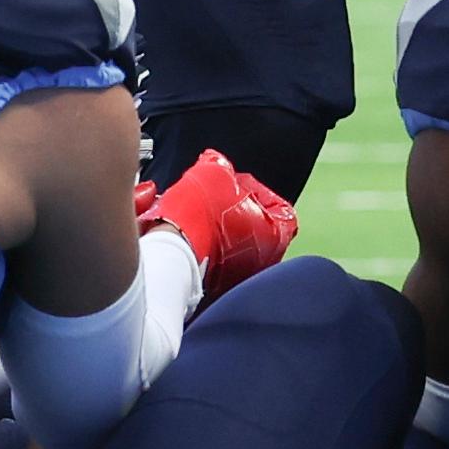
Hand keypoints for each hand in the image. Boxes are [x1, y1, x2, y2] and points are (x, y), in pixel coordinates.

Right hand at [134, 149, 299, 303]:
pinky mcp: (214, 287)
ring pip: (233, 244)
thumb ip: (220, 163)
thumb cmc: (200, 219)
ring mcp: (239, 277)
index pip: (279, 206)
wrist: (169, 252)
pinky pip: (212, 259)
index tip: (237, 183)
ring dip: (217, 227)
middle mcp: (264, 261)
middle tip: (216, 196)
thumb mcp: (213, 171)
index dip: (256, 188)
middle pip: (255, 224)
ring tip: (197, 213)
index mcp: (277, 234)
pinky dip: (203, 246)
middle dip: (235, 208)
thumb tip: (214, 161)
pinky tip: (189, 232)